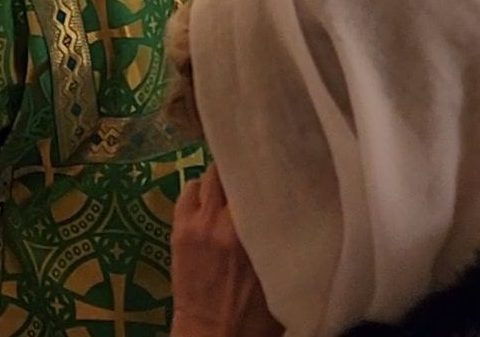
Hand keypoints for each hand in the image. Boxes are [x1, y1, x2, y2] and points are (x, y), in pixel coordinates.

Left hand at [172, 170, 281, 336]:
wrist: (213, 333)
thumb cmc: (255, 313)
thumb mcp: (281, 275)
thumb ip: (287, 239)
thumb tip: (301, 209)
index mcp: (251, 233)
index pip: (258, 181)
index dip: (267, 167)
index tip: (278, 161)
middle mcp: (222, 222)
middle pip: (229, 170)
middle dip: (242, 165)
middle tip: (254, 165)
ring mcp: (196, 223)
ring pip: (208, 178)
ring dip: (220, 177)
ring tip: (232, 181)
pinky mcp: (178, 230)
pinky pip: (188, 192)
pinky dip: (199, 189)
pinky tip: (210, 198)